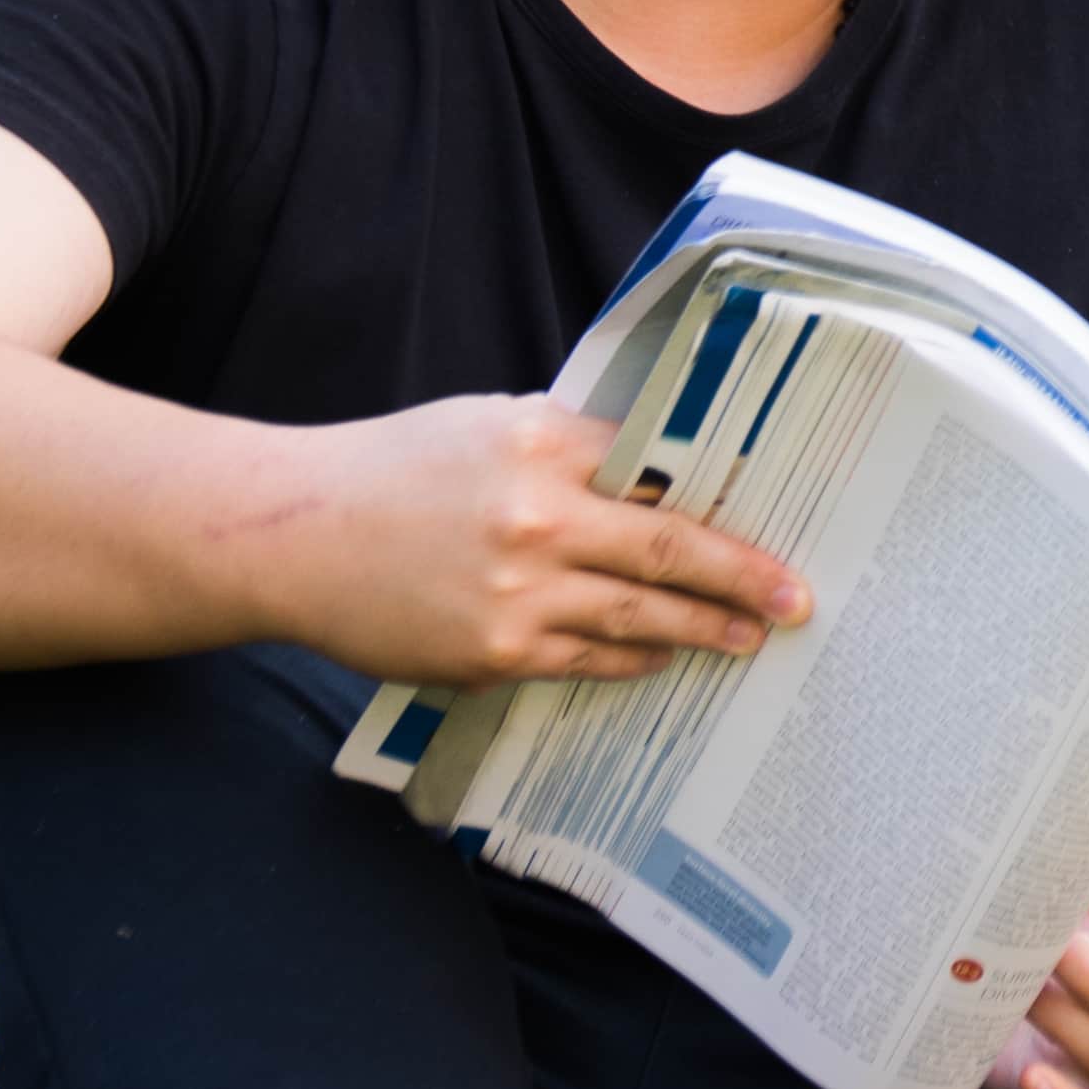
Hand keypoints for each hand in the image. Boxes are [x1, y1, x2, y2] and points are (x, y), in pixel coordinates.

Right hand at [249, 394, 810, 693]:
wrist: (290, 536)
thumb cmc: (392, 471)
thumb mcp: (485, 426)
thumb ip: (570, 446)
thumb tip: (662, 471)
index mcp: (540, 441)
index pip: (660, 470)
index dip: (728, 499)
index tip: (781, 517)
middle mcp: (536, 515)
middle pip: (672, 549)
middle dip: (745, 579)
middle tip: (798, 600)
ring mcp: (517, 590)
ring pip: (640, 617)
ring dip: (705, 631)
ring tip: (749, 638)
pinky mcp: (493, 651)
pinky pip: (587, 661)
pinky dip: (633, 661)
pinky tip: (663, 658)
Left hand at [988, 855, 1088, 1088]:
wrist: (983, 953)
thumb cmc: (1021, 895)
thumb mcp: (1044, 857)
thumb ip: (1052, 837)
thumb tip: (1031, 808)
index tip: (1088, 883)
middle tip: (1044, 950)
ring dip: (1076, 1030)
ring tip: (1019, 996)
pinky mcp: (1071, 1088)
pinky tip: (1031, 1078)